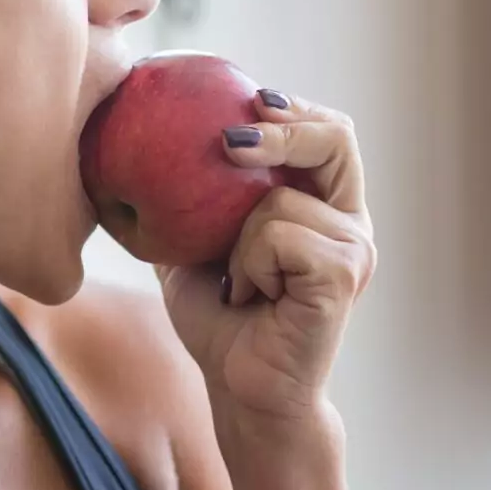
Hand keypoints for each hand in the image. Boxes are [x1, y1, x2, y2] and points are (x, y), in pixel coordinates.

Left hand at [156, 93, 375, 435]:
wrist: (241, 390)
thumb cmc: (220, 320)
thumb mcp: (195, 244)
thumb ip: (191, 195)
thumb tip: (135, 138)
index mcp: (326, 206)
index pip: (327, 131)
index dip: (292, 108)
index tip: (244, 99)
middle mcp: (350, 222)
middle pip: (335, 135)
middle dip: (282, 126)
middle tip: (228, 140)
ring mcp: (355, 248)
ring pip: (279, 199)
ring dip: (236, 240)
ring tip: (241, 286)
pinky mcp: (344, 274)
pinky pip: (277, 235)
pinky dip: (248, 265)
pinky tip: (250, 299)